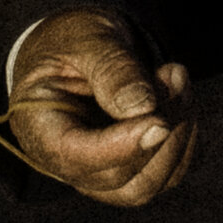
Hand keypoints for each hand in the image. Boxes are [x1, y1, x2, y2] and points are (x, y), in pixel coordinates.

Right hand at [7, 9, 195, 205]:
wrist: (78, 50)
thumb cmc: (72, 42)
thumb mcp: (86, 38)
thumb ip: (111, 69)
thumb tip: (143, 108)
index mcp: (38, 126)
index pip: (73, 156)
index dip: (119, 146)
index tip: (158, 121)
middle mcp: (66, 162)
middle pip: (116, 176)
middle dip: (157, 129)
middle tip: (174, 72)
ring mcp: (97, 172)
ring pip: (145, 184)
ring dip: (176, 135)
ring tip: (177, 77)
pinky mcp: (128, 170)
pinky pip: (164, 175)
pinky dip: (183, 139)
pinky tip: (180, 96)